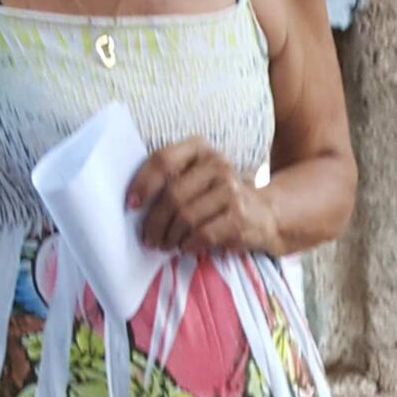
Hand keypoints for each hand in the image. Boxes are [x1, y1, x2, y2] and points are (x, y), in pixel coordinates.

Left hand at [129, 141, 278, 258]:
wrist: (265, 214)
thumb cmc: (219, 198)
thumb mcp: (197, 178)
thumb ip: (171, 179)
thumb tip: (135, 204)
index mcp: (200, 149)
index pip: (163, 160)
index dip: (143, 183)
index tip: (131, 204)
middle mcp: (217, 164)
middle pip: (172, 195)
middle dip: (154, 222)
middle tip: (148, 238)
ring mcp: (231, 190)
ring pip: (186, 217)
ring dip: (170, 237)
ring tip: (165, 245)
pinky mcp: (239, 216)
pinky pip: (202, 234)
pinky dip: (189, 244)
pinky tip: (186, 247)